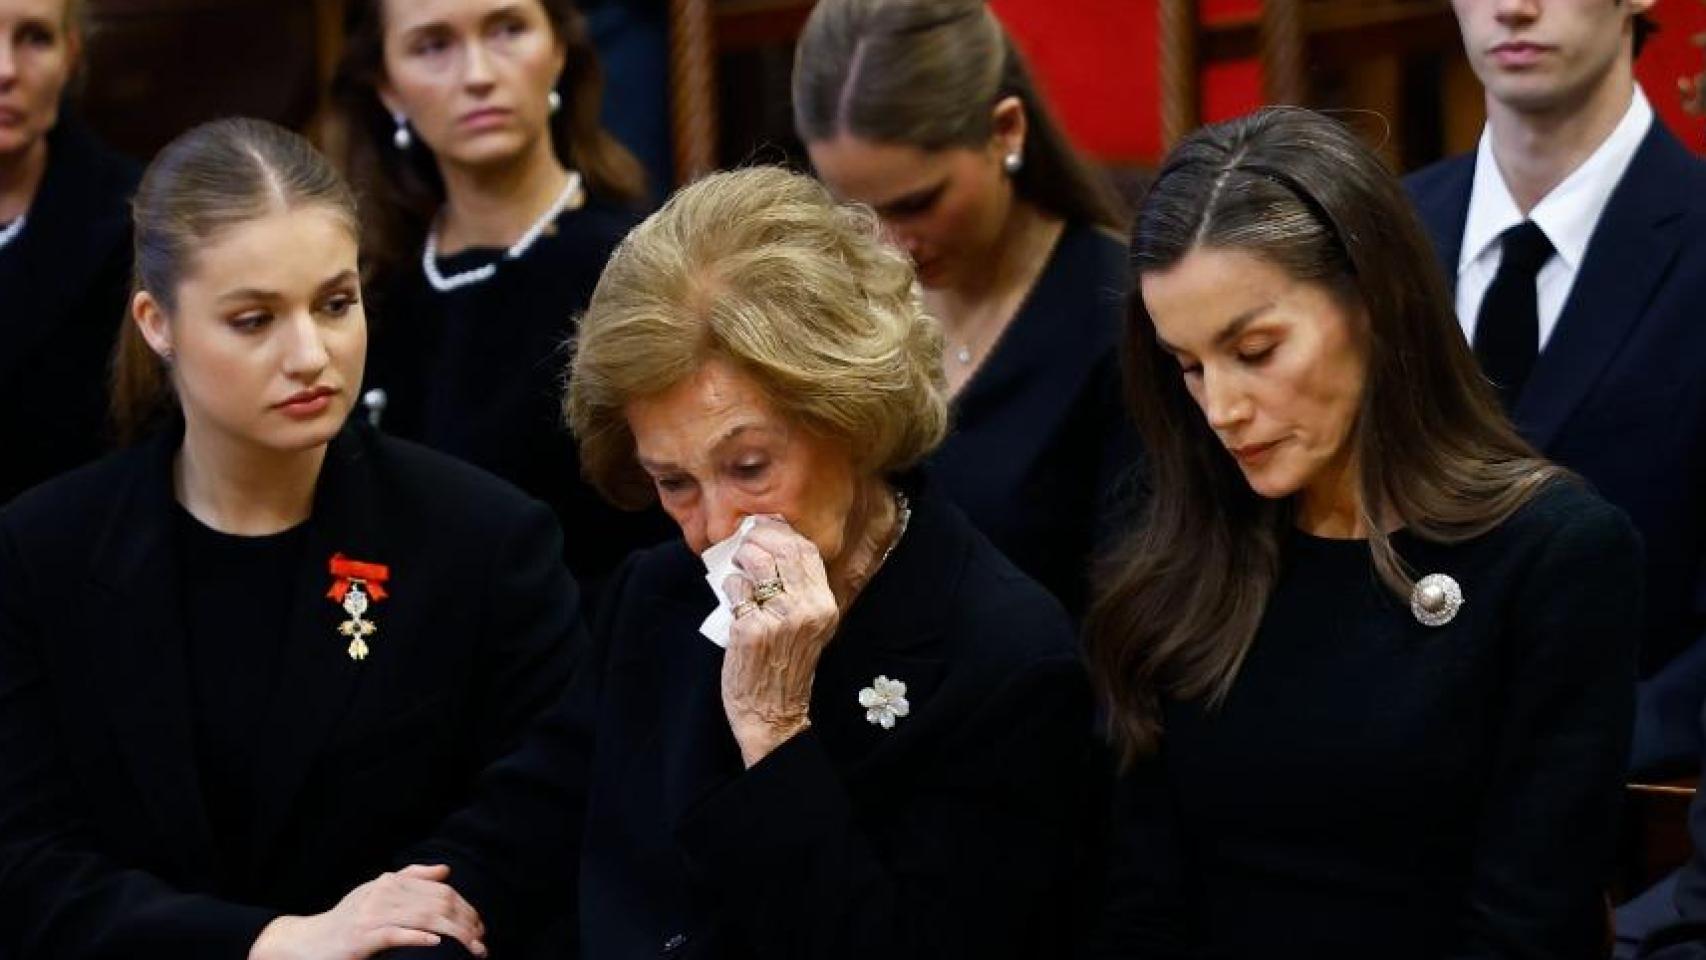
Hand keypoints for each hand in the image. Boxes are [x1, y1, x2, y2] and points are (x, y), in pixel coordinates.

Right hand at [248, 864, 486, 959]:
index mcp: (390, 882)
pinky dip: (420, 937)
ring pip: (425, 918)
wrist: (306, 943)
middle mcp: (383, 892)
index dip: (466, 909)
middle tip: (481, 943)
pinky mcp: (361, 936)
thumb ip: (411, 879)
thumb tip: (445, 870)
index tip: (480, 928)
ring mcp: (371, 914)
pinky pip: (397, 933)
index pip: (440, 892)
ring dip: (454, 935)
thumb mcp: (377, 894)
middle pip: (438, 903)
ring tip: (471, 949)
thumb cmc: (347, 920)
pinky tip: (438, 944)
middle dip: (466, 924)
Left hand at [721, 518, 839, 765]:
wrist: (772, 713)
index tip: (766, 528)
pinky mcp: (750, 630)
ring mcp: (779, 619)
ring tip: (738, 566)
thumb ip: (799, 591)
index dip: (784, 533)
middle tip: (744, 539)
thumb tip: (772, 547)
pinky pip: (736, 589)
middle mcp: (806, 609)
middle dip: (758, 537)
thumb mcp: (808, 627)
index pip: (807, 552)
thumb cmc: (786, 667)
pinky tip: (733, 596)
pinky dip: (730, 586)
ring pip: (757, 563)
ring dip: (741, 558)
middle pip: (782, 550)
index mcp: (824, 606)